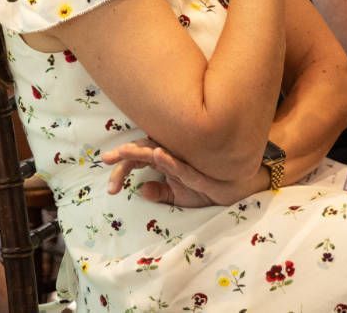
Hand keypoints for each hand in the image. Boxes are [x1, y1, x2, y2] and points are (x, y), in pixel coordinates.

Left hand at [103, 139, 268, 207]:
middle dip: (125, 154)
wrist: (239, 187)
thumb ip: (161, 192)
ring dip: (141, 152)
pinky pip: (180, 164)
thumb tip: (141, 191)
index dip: (122, 165)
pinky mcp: (198, 169)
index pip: (140, 160)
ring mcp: (187, 160)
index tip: (107, 174)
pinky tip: (156, 153)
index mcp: (167, 160)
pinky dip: (168, 158)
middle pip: (145, 151)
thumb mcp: (180, 195)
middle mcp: (174, 155)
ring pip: (159, 153)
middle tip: (106, 159)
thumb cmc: (209, 187)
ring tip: (123, 153)